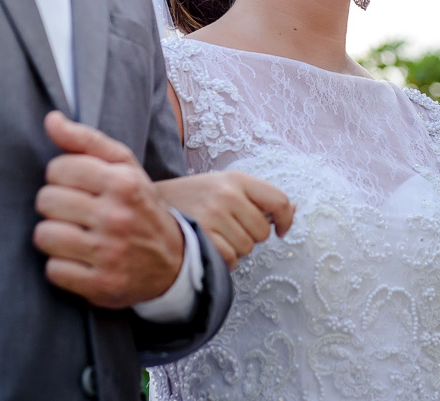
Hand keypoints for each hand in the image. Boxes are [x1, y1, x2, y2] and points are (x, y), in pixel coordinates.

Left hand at [34, 111, 184, 308]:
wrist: (175, 261)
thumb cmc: (140, 206)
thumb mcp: (124, 167)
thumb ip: (86, 140)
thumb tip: (50, 119)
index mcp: (122, 182)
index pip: (57, 169)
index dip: (62, 177)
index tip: (77, 187)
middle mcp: (117, 216)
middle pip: (46, 201)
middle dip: (56, 206)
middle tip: (75, 213)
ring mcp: (109, 253)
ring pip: (44, 236)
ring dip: (54, 237)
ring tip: (73, 236)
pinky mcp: (101, 285)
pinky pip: (53, 271)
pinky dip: (61, 267)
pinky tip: (80, 261)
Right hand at [156, 172, 294, 268]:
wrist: (146, 205)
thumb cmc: (191, 198)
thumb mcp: (224, 186)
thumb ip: (257, 198)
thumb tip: (293, 209)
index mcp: (236, 179)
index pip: (278, 200)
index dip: (286, 219)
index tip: (281, 230)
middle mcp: (227, 194)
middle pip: (262, 231)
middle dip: (250, 237)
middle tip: (228, 229)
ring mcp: (213, 215)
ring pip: (246, 248)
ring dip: (235, 250)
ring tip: (215, 237)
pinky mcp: (201, 236)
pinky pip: (229, 259)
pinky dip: (222, 260)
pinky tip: (208, 247)